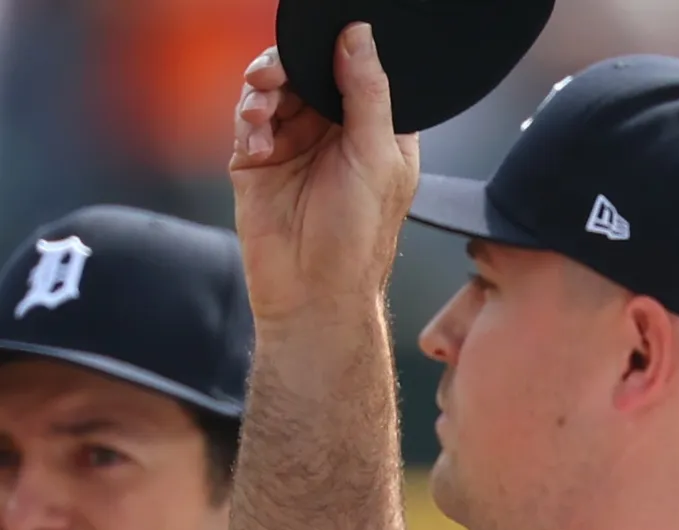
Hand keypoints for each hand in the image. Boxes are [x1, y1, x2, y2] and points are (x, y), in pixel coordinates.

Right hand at [229, 23, 419, 323]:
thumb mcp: (375, 156)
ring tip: (262, 109)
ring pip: (274, 89)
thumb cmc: (358, 236)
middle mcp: (336, 131)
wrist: (312, 292)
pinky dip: (249, 120)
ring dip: (264, 90)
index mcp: (377, 129)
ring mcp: (295, 142)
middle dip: (289, 65)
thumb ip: (368, 93)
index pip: (358, 70)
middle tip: (275, 74)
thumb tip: (359, 35)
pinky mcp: (258, 158)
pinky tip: (257, 141)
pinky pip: (248, 118)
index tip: (322, 38)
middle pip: (308, 72)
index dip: (339, 50)